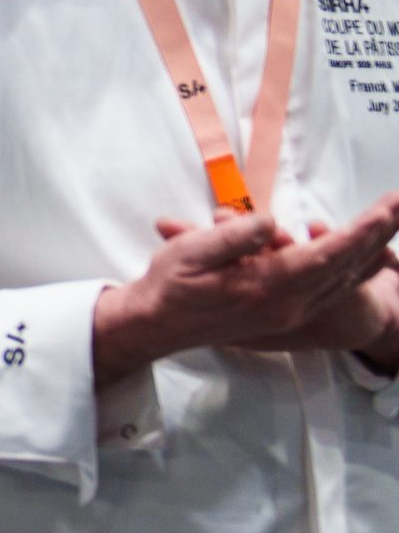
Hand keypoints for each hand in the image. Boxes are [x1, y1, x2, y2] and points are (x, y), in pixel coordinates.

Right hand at [96, 190, 398, 374]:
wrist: (157, 324)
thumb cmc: (169, 284)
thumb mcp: (190, 251)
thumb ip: (235, 236)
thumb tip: (271, 222)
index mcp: (266, 287)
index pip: (326, 255)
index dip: (361, 231)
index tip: (386, 208)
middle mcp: (287, 305)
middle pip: (346, 267)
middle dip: (378, 234)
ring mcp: (289, 313)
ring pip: (344, 281)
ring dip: (372, 250)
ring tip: (391, 222)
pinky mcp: (286, 314)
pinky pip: (332, 291)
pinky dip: (355, 270)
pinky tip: (367, 256)